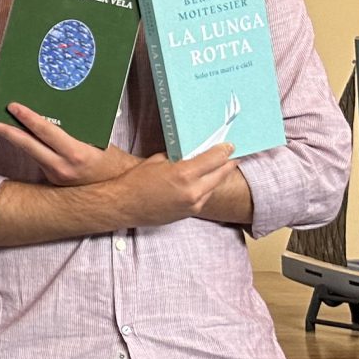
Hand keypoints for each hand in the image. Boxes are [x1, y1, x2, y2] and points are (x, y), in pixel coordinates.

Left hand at [0, 105, 143, 185]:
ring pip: (30, 152)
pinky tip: (19, 136)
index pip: (46, 132)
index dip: (28, 118)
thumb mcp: (97, 140)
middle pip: (27, 146)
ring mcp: (55, 176)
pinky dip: (29, 147)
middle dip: (6, 131)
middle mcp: (62, 168)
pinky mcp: (52, 181)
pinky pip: (38, 159)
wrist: (120, 191)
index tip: (13, 106)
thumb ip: (76, 129)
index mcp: (76, 154)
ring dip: (13, 138)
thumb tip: (52, 111)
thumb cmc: (111, 160)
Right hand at [113, 142, 239, 228]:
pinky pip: (206, 197)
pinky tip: (206, 181)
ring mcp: (193, 204)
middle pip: (221, 173)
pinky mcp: (190, 213)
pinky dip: (208, 187)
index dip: (225, 150)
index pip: (215, 159)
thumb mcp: (158, 161)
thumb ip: (179, 157)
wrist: (125, 205)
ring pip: (215, 186)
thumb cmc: (136, 181)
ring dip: (219, 176)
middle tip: (233, 155)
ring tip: (222, 167)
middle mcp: (193, 190)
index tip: (230, 146)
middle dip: (228, 163)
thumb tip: (193, 153)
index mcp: (184, 173)